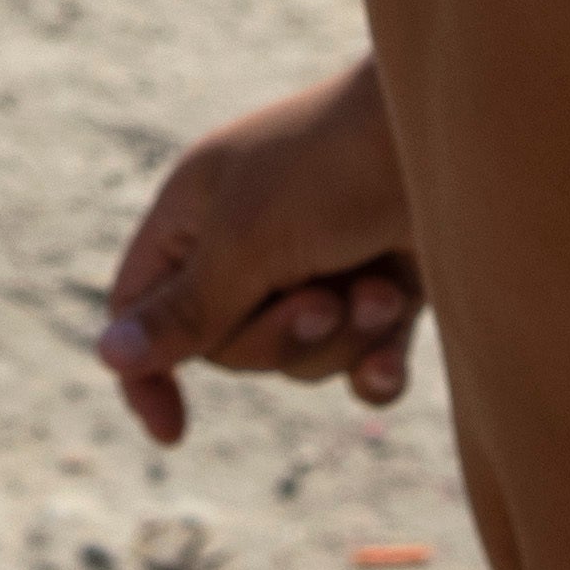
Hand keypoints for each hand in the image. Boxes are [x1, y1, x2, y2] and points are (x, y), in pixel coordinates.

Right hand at [95, 57, 420, 451]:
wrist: (462, 138)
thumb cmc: (336, 167)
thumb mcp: (246, 240)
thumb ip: (185, 310)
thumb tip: (106, 357)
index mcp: (197, 214)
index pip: (141, 305)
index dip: (147, 368)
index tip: (174, 431)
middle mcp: (251, 244)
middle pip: (227, 347)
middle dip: (276, 336)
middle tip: (319, 296)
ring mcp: (319, 270)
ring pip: (298, 362)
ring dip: (338, 339)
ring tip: (375, 288)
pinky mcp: (381, 294)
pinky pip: (358, 371)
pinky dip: (374, 366)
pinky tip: (394, 353)